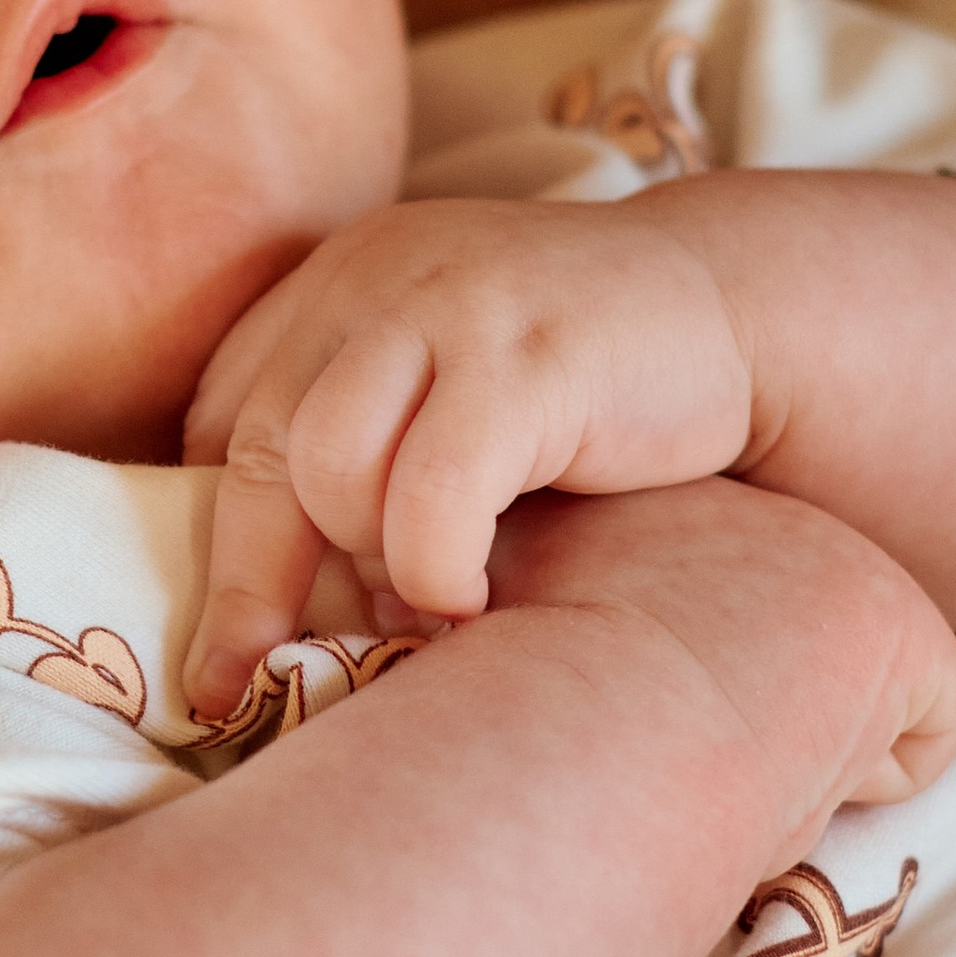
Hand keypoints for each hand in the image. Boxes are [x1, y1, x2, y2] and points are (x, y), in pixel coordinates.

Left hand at [185, 193, 754, 710]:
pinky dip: (436, 567)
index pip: (224, 415)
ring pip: (326, 464)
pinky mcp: (528, 354)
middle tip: (241, 682)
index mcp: (341, 281)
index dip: (210, 538)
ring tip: (425, 602)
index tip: (219, 646)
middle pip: (253, 446)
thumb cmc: (586, 393)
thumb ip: (361, 452)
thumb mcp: (446, 393)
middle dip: (246, 585)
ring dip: (366, 559)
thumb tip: (261, 611)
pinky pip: (431, 491)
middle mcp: (378, 274)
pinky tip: (473, 599)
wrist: (745, 315)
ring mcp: (453, 303)